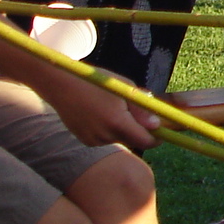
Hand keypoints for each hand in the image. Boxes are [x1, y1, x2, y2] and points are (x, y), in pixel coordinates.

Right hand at [44, 72, 158, 148]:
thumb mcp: (125, 88)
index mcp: (118, 122)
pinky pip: (105, 139)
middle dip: (139, 131)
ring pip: (119, 139)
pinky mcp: (85, 140)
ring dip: (122, 129)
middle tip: (134, 113)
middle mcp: (105, 135)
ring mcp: (94, 139)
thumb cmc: (97, 82)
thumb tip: (157, 125)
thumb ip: (143, 109)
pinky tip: (98, 115)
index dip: (156, 138)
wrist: (62, 85)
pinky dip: (108, 130)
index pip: (146, 141)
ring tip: (111, 109)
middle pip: (133, 140)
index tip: (161, 131)